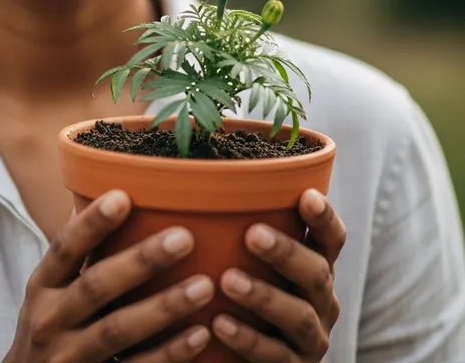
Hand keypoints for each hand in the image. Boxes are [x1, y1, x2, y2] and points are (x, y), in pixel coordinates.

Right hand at [3, 189, 213, 362]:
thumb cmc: (49, 326)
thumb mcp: (49, 289)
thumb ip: (75, 251)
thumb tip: (97, 187)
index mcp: (42, 285)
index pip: (65, 247)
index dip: (92, 223)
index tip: (124, 197)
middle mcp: (50, 319)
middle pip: (96, 285)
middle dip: (141, 261)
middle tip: (184, 238)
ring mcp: (71, 356)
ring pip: (119, 330)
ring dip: (164, 307)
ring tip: (205, 286)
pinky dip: (168, 354)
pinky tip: (199, 335)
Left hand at [213, 189, 345, 361]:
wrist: (238, 355)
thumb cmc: (242, 290)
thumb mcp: (250, 259)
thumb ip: (240, 228)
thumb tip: (193, 179)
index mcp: (314, 266)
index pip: (331, 239)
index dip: (324, 218)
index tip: (307, 195)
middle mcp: (320, 300)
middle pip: (316, 273)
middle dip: (286, 252)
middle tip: (253, 235)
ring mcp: (311, 338)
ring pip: (298, 316)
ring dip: (264, 296)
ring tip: (228, 280)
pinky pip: (276, 356)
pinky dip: (248, 340)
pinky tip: (219, 324)